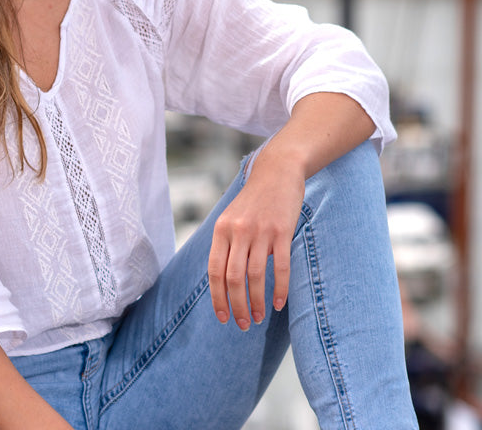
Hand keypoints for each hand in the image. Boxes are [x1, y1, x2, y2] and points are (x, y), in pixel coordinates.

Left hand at [207, 148, 304, 329]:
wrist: (277, 171)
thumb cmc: (254, 201)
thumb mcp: (231, 218)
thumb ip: (226, 244)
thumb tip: (221, 280)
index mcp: (221, 229)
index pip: (214, 271)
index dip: (217, 297)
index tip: (222, 317)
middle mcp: (238, 230)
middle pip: (233, 278)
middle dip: (236, 306)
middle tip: (242, 325)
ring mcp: (260, 231)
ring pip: (255, 276)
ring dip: (255, 302)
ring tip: (257, 318)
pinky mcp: (282, 231)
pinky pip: (280, 267)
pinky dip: (279, 289)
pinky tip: (278, 304)